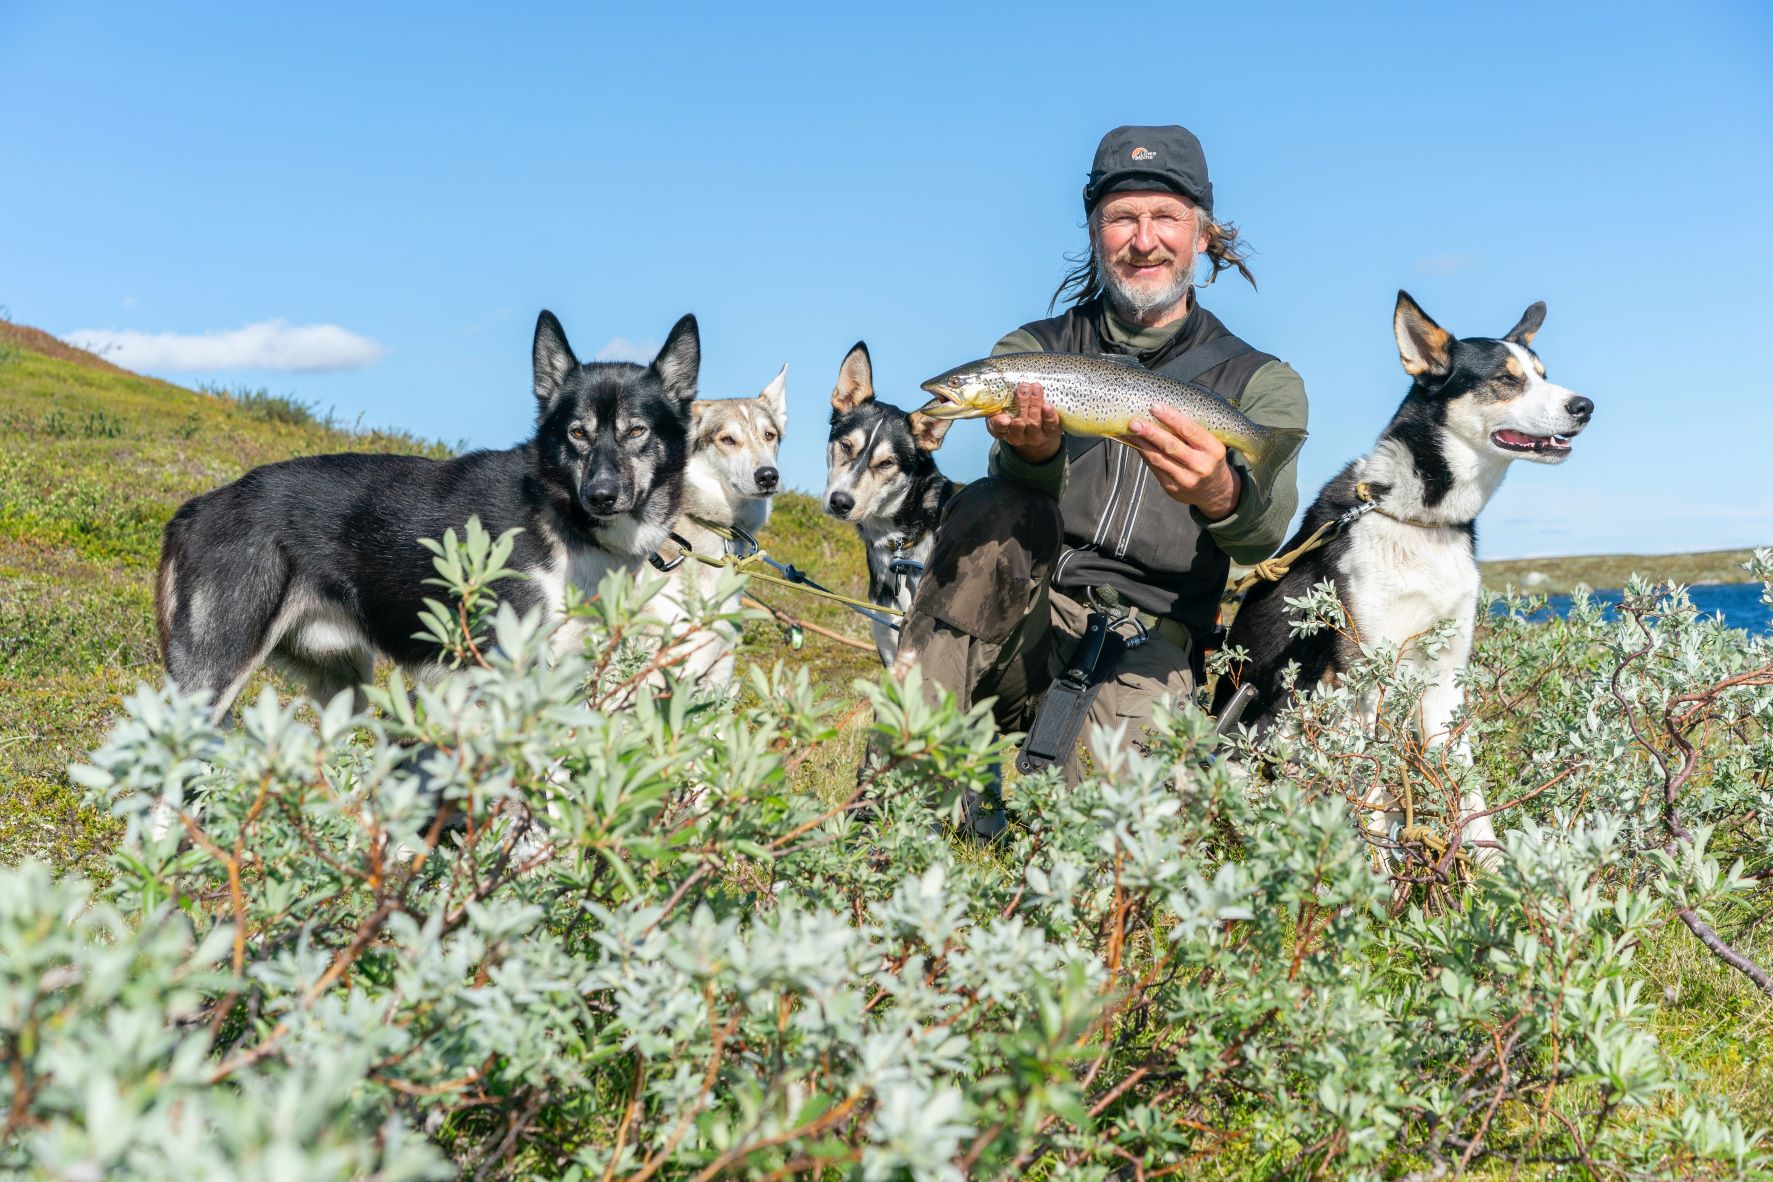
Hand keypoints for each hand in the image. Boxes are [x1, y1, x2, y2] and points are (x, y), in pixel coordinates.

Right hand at [986, 382, 1061, 463]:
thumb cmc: (1017, 415)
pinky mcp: (1050, 433)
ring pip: (1034, 423)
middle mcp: (1018, 437)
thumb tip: (1011, 388)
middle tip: (1024, 387)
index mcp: (1003, 430)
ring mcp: (1035, 436)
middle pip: (1019, 423)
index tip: (1005, 419)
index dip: (1001, 424)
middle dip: (1022, 404)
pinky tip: (1047, 406)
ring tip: (1036, 388)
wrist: (1038, 432)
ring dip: (1035, 404)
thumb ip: (1003, 402)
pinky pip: (1050, 425)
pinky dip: (1049, 416)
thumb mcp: (1004, 410)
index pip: (998, 428)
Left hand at [1127, 403, 1240, 519]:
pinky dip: (1143, 454)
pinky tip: (1135, 444)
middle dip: (1151, 433)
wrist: (1214, 491)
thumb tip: (1161, 412)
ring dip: (1141, 444)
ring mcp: (1185, 479)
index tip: (1155, 407)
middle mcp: (1200, 465)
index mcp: (1213, 449)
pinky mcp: (1172, 488)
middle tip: (1134, 422)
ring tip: (1129, 432)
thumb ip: (1192, 432)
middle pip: (1171, 446)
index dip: (1171, 418)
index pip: (1189, 430)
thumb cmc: (1208, 458)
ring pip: (1159, 459)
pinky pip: (1154, 468)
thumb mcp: (1210, 445)